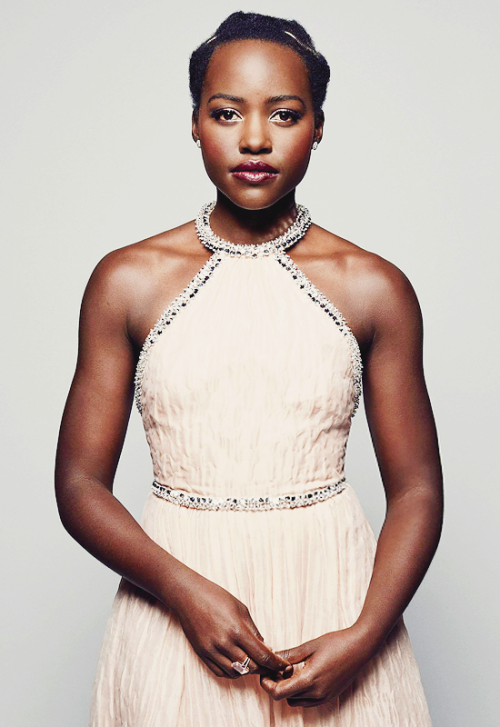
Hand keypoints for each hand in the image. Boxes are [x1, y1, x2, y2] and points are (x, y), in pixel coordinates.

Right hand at [173, 571, 291, 679]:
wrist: (189, 596)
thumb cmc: (216, 597)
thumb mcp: (241, 608)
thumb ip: (253, 630)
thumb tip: (265, 648)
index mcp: (237, 630)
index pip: (262, 655)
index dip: (275, 664)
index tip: (283, 666)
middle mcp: (224, 644)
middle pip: (250, 667)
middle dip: (263, 667)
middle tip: (269, 664)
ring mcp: (212, 651)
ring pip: (236, 673)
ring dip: (247, 670)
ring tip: (253, 662)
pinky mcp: (202, 654)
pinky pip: (220, 672)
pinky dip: (232, 672)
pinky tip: (237, 664)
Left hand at [260, 626, 373, 707]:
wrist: (361, 646)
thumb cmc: (336, 643)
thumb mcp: (309, 646)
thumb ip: (289, 654)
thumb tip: (272, 657)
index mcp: (310, 680)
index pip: (279, 693)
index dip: (267, 684)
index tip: (264, 673)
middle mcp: (317, 693)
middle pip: (286, 697)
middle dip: (276, 684)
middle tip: (275, 668)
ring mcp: (325, 697)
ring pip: (296, 701)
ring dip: (289, 690)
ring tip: (290, 671)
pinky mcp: (330, 696)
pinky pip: (308, 701)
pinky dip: (300, 692)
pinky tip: (302, 675)